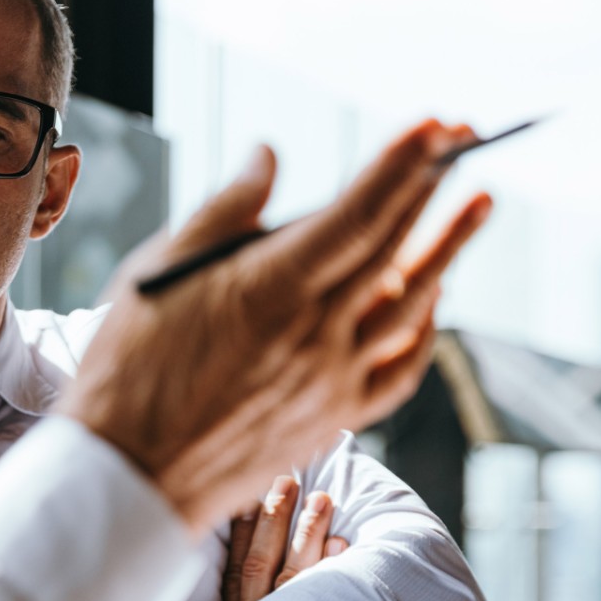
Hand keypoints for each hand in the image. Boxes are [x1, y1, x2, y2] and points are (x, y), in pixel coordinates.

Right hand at [62, 119, 491, 531]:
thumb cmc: (125, 370)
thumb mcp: (159, 272)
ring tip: (475, 203)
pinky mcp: (333, 420)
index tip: (437, 124)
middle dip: (436, 188)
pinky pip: (401, 370)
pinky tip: (434, 297)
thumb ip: (225, 211)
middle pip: (397, 250)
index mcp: (271, 289)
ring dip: (449, 249)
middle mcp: (315, 335)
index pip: (359, 212)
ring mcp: (332, 382)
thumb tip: (269, 157)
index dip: (404, 163)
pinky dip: (425, 328)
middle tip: (466, 140)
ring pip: (413, 307)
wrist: (126, 477)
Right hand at [219, 476, 347, 600]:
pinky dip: (330, 569)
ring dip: (307, 532)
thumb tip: (241, 579)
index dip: (241, 531)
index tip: (249, 495)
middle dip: (273, 519)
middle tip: (287, 481)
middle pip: (260, 562)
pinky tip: (339, 542)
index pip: (235, 568)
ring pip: (292, 575)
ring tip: (321, 499)